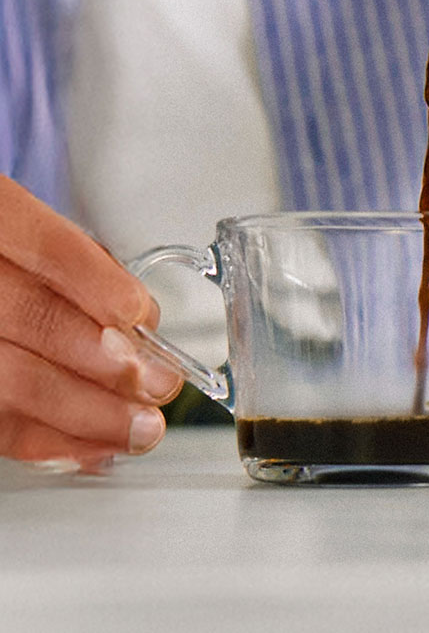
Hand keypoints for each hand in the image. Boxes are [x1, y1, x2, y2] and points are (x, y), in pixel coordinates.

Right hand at [0, 177, 180, 470]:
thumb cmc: (9, 251)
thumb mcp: (37, 233)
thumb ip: (85, 266)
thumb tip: (141, 320)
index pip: (49, 248)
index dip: (100, 287)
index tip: (143, 318)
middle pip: (32, 320)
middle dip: (107, 361)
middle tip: (160, 384)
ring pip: (12, 381)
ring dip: (87, 413)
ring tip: (141, 428)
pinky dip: (51, 441)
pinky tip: (95, 448)